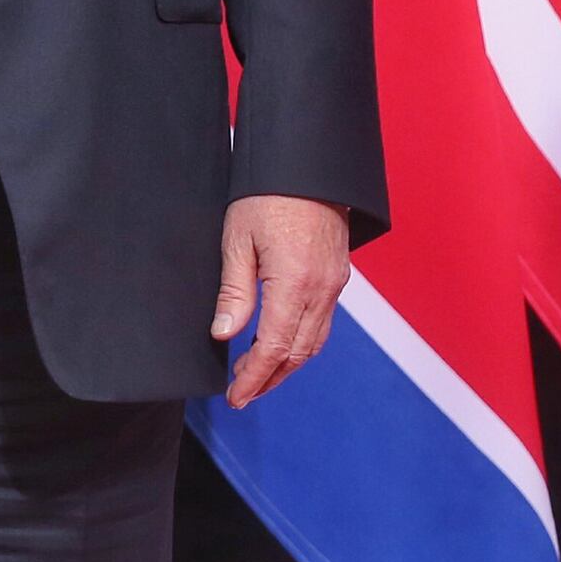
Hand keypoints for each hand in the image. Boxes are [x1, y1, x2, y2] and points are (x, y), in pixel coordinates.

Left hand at [212, 195, 351, 405]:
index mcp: (295, 284)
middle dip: (269, 379)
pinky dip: (301, 342)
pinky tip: (280, 343)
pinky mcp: (337, 275)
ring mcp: (334, 284)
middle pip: (297, 353)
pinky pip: (323, 322)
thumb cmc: (267, 195)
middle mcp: (322, 290)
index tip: (235, 396)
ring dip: (286, 364)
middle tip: (242, 393)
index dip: (253, 378)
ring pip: (314, 342)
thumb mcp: (238, 240)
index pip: (273, 348)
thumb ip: (234, 292)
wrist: (308, 165)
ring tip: (257, 375)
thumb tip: (223, 333)